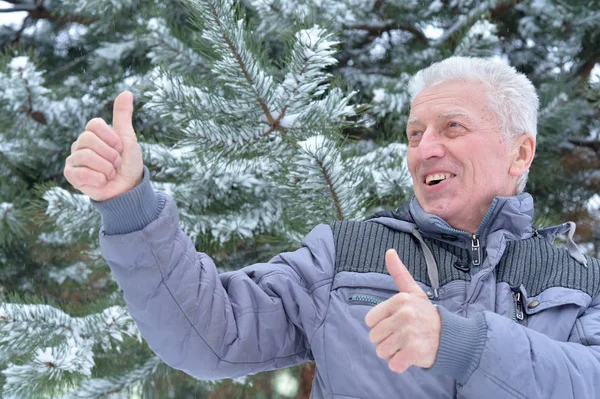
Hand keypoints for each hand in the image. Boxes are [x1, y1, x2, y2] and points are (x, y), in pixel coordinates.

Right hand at [64, 91, 143, 201]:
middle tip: (116, 164)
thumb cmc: (128, 163)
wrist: (128, 188)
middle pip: (88, 139)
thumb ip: (123, 116)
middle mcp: (80, 144)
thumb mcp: (128, 137)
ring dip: (106, 168)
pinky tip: (101, 182)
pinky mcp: (70, 175)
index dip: (111, 138)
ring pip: (86, 156)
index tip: (120, 148)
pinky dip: (98, 179)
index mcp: (92, 134)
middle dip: (110, 154)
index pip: (94, 124)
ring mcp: (73, 159)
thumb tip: (126, 92)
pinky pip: (81, 173)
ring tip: (110, 174)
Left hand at [365, 249, 440, 372]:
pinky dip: (401, 365)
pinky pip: (393, 365)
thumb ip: (399, 272)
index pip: (370, 321)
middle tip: (404, 336)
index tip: (396, 323)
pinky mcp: (414, 352)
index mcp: (399, 300)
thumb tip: (389, 251)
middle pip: (374, 338)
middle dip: (387, 340)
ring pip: (381, 352)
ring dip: (393, 353)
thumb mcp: (413, 291)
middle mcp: (404, 315)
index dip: (381, 325)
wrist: (451, 337)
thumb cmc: (426, 314)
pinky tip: (411, 356)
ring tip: (408, 345)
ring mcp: (409, 334)